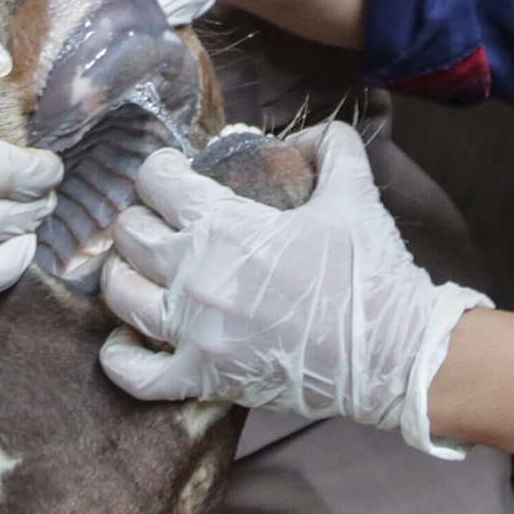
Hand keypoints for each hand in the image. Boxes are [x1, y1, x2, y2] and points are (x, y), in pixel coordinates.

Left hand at [98, 122, 491, 453]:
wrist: (395, 355)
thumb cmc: (371, 274)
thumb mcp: (355, 192)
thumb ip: (330, 145)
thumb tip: (301, 135)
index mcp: (226, 225)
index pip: (155, 180)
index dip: (160, 170)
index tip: (173, 174)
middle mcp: (196, 276)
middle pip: (128, 234)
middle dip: (141, 219)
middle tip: (162, 222)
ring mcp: (194, 332)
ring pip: (119, 294)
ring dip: (124, 275)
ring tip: (143, 270)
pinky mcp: (202, 379)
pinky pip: (133, 373)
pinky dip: (119, 355)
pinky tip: (128, 339)